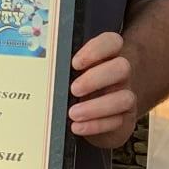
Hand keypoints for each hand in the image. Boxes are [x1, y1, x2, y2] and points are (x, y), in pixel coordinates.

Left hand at [67, 32, 138, 147]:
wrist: (93, 119)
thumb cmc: (77, 91)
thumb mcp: (69, 77)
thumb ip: (63, 70)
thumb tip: (43, 71)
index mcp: (106, 58)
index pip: (112, 42)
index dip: (97, 49)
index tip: (75, 63)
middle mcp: (119, 76)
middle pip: (122, 67)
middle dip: (96, 78)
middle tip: (74, 89)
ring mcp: (124, 97)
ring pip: (125, 97)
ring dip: (97, 107)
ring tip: (73, 113)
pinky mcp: (124, 119)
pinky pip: (117, 122)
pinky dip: (96, 125)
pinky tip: (78, 127)